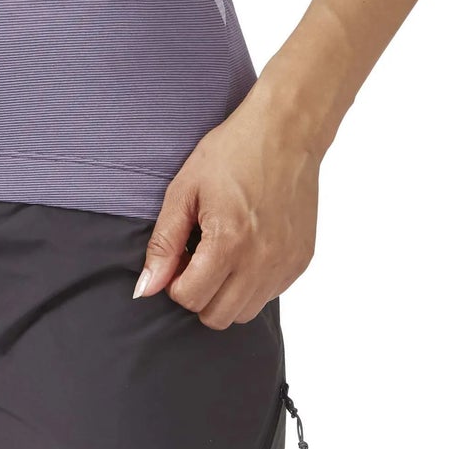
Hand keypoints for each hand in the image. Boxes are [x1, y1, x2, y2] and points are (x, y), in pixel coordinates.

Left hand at [133, 95, 320, 328]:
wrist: (286, 131)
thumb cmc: (232, 152)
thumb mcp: (184, 189)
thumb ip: (164, 243)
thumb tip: (146, 288)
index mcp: (229, 243)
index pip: (189, 299)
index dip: (174, 281)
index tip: (179, 255)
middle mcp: (261, 262)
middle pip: (217, 317)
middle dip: (199, 293)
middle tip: (198, 256)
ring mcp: (286, 264)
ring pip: (245, 313)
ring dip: (226, 293)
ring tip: (223, 253)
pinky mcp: (302, 261)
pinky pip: (270, 294)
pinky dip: (253, 283)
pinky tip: (248, 247)